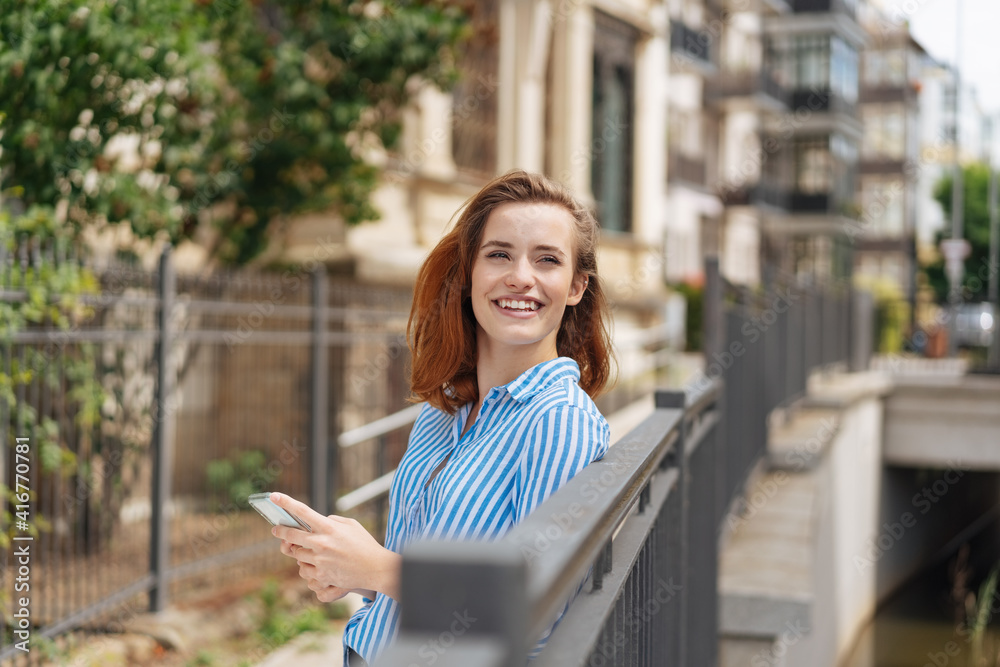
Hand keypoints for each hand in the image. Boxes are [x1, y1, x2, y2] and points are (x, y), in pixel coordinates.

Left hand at [269, 493, 401, 600]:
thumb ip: (333, 520)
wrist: (375, 569)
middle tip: (275, 529)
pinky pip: (304, 569)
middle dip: (280, 531)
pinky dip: (308, 566)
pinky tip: (317, 564)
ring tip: (309, 550)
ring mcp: (320, 560)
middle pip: (291, 535)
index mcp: (329, 527)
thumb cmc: (365, 545)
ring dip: (298, 551)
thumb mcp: (352, 525)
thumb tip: (321, 520)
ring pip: (296, 554)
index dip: (286, 503)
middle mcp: (321, 542)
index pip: (303, 511)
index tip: (274, 496)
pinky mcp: (321, 574)